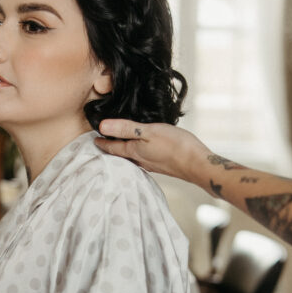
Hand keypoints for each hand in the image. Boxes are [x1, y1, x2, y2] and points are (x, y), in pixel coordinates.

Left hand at [96, 119, 211, 186]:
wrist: (197, 164)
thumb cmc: (175, 145)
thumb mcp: (148, 132)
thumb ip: (125, 129)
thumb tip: (102, 127)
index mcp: (134, 152)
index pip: (112, 148)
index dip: (102, 143)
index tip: (94, 139)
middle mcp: (141, 161)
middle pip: (121, 155)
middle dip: (112, 148)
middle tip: (104, 143)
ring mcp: (152, 165)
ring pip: (133, 158)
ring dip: (126, 152)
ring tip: (122, 146)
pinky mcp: (163, 165)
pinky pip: (145, 160)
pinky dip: (140, 154)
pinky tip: (145, 151)